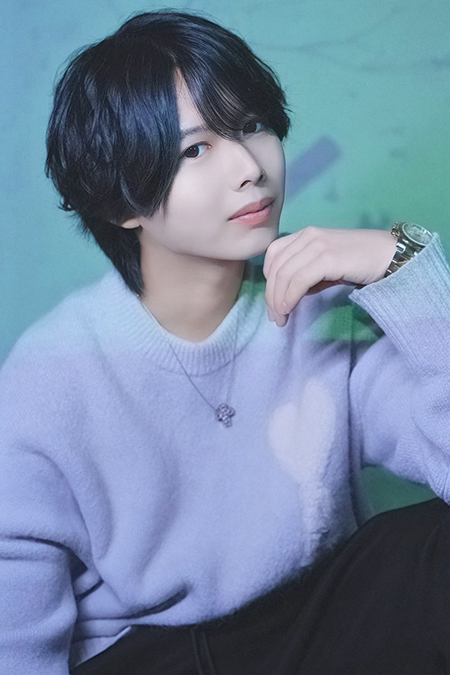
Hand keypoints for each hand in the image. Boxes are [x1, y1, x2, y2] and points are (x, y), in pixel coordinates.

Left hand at [263, 227, 396, 325]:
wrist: (388, 255)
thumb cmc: (359, 262)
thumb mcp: (327, 265)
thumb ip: (307, 275)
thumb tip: (289, 295)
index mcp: (305, 234)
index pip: (274, 255)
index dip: (268, 280)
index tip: (273, 302)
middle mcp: (308, 236)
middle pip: (276, 267)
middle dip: (271, 295)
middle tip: (275, 316)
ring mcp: (317, 245)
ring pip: (284, 275)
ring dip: (278, 300)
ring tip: (281, 318)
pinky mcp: (327, 258)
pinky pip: (298, 280)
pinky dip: (289, 297)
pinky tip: (289, 309)